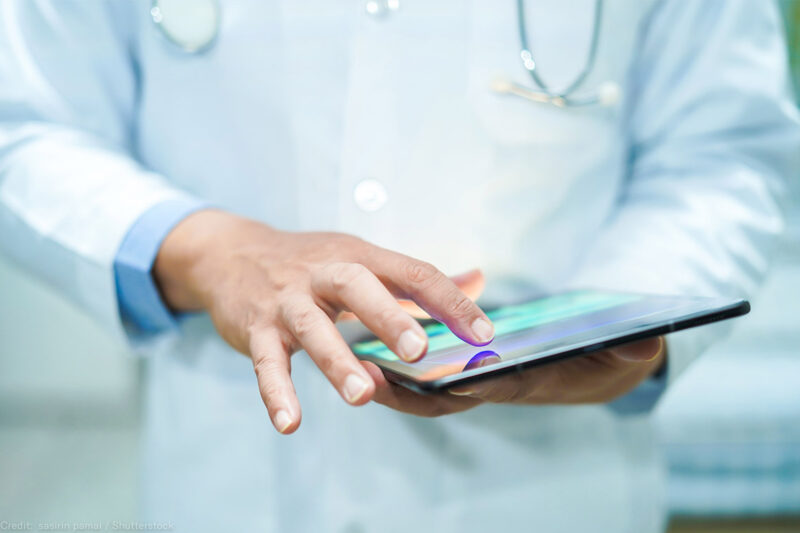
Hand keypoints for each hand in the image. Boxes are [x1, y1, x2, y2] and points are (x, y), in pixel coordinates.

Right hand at [152, 209, 494, 433]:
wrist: (231, 254)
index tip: (483, 333)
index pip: (411, 272)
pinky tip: (290, 423)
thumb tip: (479, 281)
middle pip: (358, 287)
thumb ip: (418, 278)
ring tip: (362, 395)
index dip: (449, 302)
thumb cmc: (310, 263)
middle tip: (419, 351)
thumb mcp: (362, 258)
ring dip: (336, 361)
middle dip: (388, 318)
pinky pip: (266, 362)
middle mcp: (323, 273)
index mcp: (358, 256)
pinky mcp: (256, 329)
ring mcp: (288, 301)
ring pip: (311, 327)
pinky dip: (276, 392)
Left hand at [362, 338, 664, 415]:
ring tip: (352, 361)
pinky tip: (372, 342)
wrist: (606, 365)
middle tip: (365, 378)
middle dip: (406, 394)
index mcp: (531, 381)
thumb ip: (633, 347)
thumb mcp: (630, 350)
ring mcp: (483, 378)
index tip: (428, 380)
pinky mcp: (473, 365)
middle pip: (445, 398)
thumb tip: (647, 340)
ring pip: (427, 389)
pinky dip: (401, 365)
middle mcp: (499, 385)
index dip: (461, 386)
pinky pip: (428, 371)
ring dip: (392, 380)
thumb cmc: (614, 357)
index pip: (492, 387)